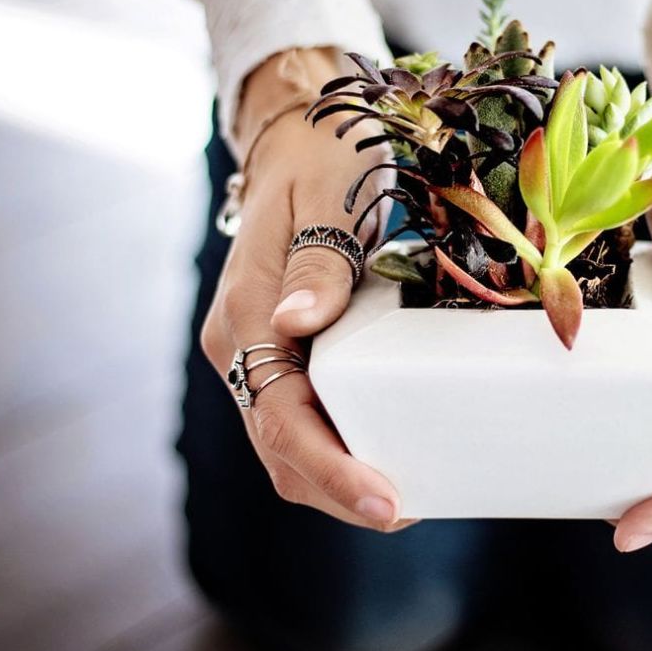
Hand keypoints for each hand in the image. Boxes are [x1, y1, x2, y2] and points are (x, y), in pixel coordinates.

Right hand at [200, 53, 412, 531]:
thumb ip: (315, 265)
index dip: (334, 471)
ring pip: (288, 444)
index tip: (388, 504)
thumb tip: (296, 324)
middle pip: (282, 450)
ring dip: (339, 480)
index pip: (282, 420)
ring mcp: (260, 352)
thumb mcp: (325, 199)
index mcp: (245, 317)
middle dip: (339, 493)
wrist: (298, 139)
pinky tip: (386, 450)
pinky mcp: (284, 351)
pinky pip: (303, 417)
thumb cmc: (319, 161)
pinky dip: (340, 449)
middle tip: (409, 511)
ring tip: (406, 497)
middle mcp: (242, 346)